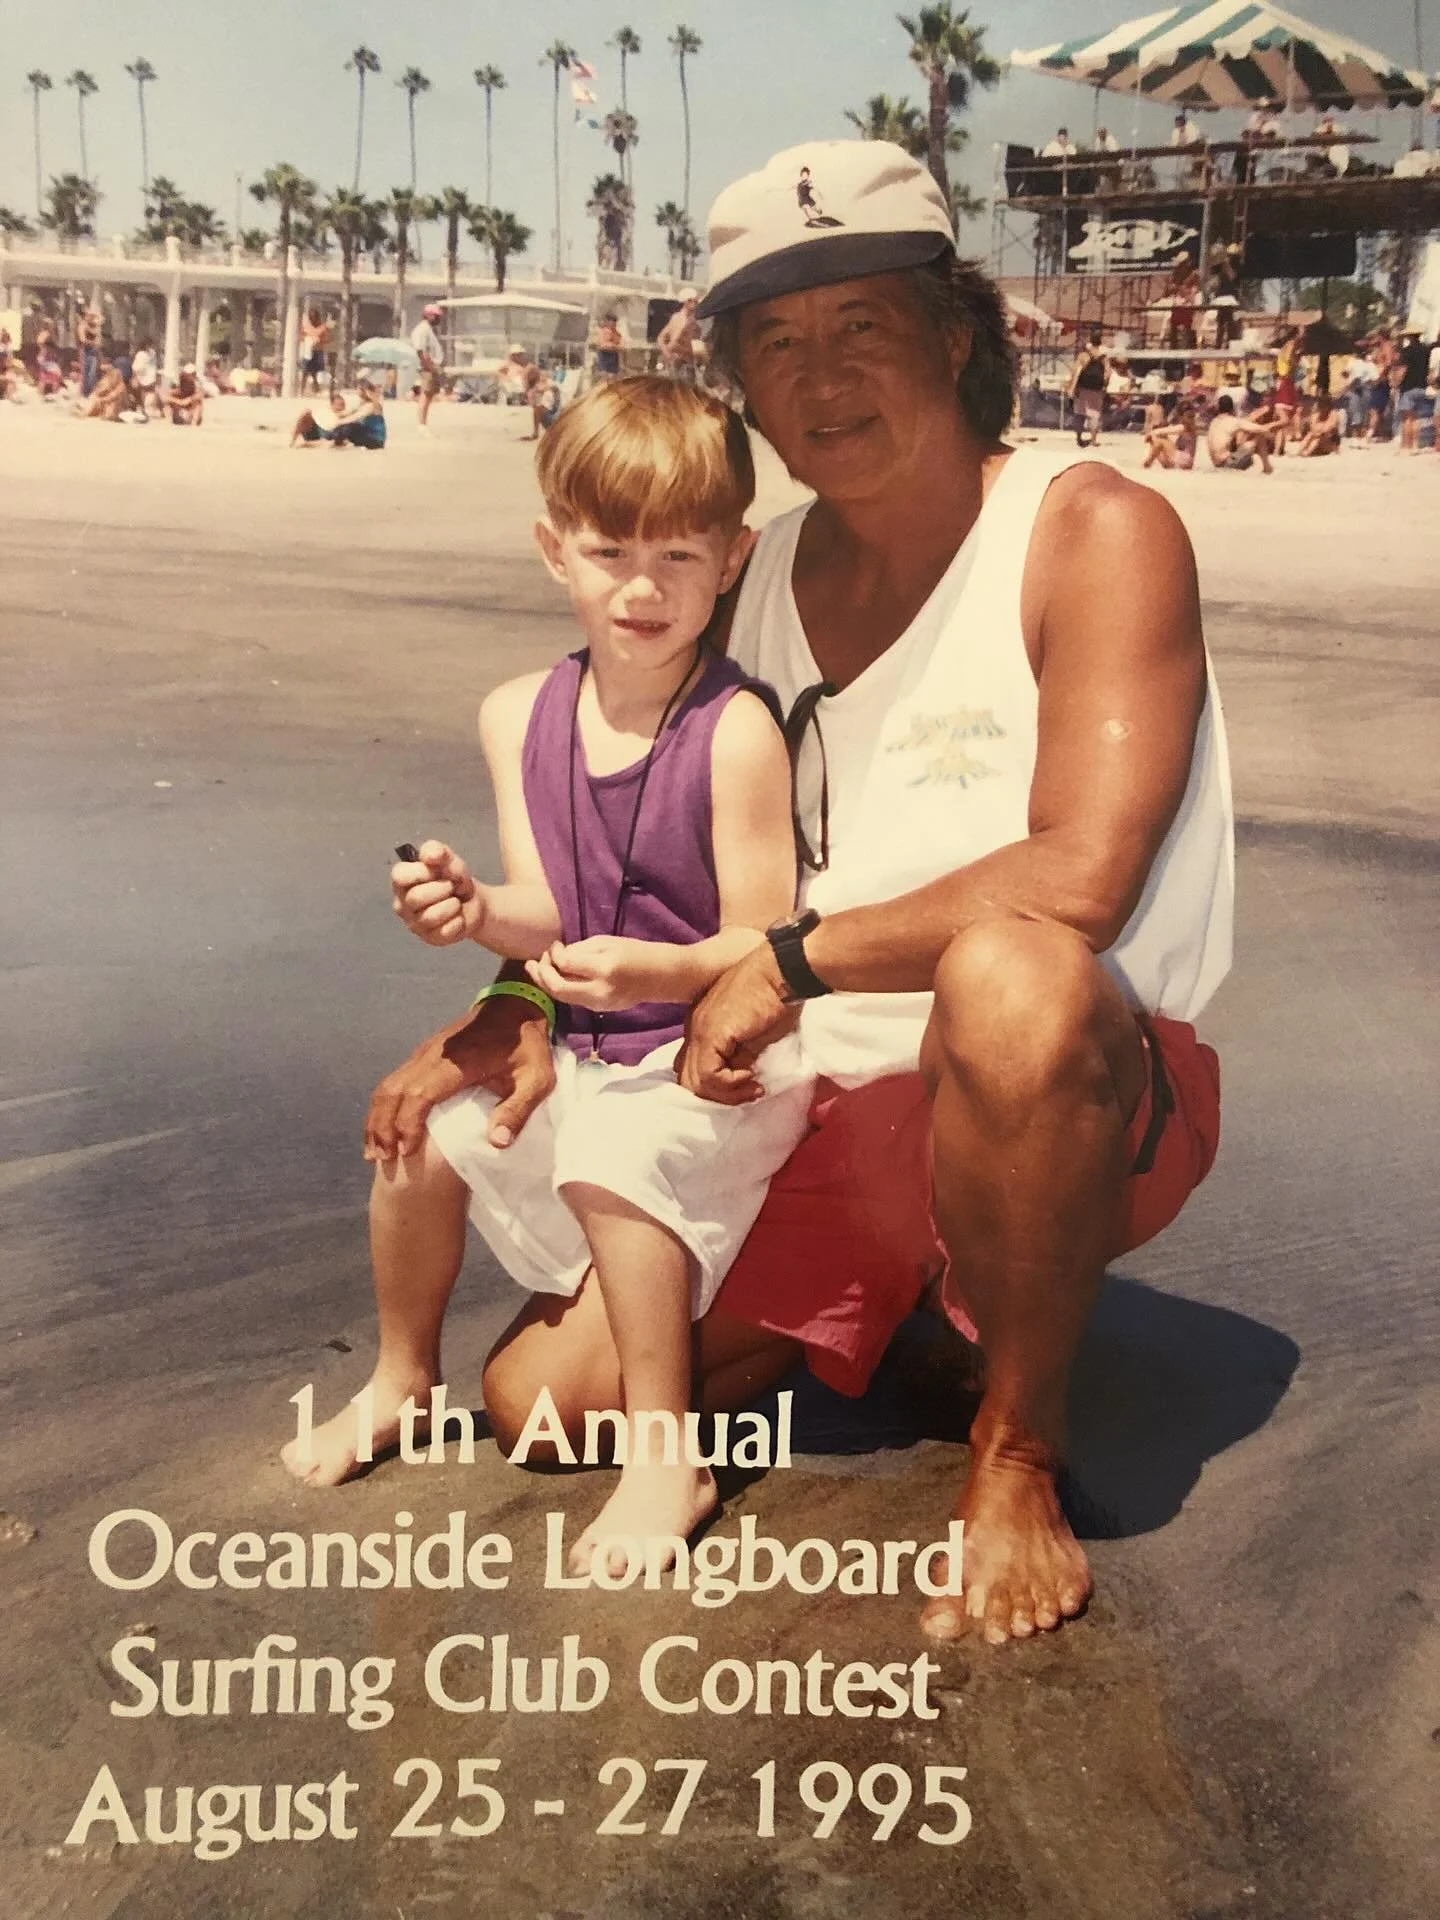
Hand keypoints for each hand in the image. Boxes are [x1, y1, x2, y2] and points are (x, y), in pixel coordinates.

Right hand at [363, 993, 555, 1161]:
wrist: (515, 1005)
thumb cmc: (527, 1046)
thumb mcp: (536, 1079)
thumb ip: (518, 1109)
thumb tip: (497, 1142)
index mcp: (457, 1063)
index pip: (419, 1095)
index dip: (408, 1124)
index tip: (407, 1152)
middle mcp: (432, 1056)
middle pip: (393, 1092)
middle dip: (383, 1128)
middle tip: (383, 1159)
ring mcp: (424, 1052)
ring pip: (388, 1085)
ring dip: (377, 1118)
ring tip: (376, 1151)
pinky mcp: (423, 1054)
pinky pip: (393, 1080)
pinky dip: (384, 1106)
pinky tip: (384, 1128)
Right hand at [392, 839, 483, 947]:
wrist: (474, 900)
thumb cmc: (453, 878)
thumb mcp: (448, 859)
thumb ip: (437, 851)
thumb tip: (429, 856)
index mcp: (402, 881)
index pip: (400, 876)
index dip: (422, 872)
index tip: (437, 871)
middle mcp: (403, 904)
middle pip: (415, 898)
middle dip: (441, 889)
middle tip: (451, 886)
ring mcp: (415, 923)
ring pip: (429, 917)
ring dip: (451, 906)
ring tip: (456, 901)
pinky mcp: (430, 938)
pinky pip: (444, 932)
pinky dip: (458, 921)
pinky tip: (458, 916)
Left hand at [525, 936, 656, 1012]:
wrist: (659, 977)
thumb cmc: (634, 952)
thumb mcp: (606, 942)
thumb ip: (580, 950)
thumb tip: (558, 958)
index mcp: (603, 970)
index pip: (565, 964)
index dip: (554, 954)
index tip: (555, 945)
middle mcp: (598, 991)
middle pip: (557, 989)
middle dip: (540, 974)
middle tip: (534, 961)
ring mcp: (598, 1005)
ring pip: (561, 997)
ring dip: (546, 983)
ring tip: (535, 969)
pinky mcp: (598, 1010)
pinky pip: (572, 1000)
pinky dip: (560, 988)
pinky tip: (555, 977)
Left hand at [676, 943, 799, 1104]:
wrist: (782, 971)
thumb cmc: (775, 995)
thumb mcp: (754, 1034)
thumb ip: (740, 1054)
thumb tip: (740, 1077)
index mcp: (702, 1025)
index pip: (691, 1066)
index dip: (714, 1084)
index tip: (745, 1083)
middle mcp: (693, 1028)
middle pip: (687, 1078)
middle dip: (717, 1094)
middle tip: (747, 1091)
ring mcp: (699, 1031)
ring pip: (695, 1083)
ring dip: (726, 1093)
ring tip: (752, 1086)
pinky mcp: (711, 1034)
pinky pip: (709, 1076)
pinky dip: (730, 1084)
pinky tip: (751, 1074)